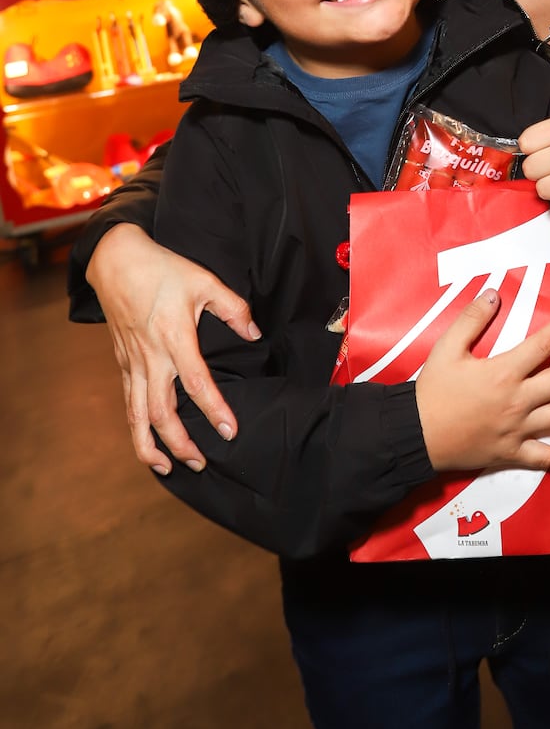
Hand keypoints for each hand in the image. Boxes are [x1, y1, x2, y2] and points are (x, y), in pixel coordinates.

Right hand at [86, 224, 259, 474]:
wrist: (116, 261)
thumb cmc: (162, 269)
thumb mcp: (204, 280)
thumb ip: (233, 308)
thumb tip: (254, 333)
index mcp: (174, 337)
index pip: (196, 384)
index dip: (214, 410)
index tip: (229, 432)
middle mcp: (151, 357)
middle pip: (161, 412)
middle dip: (179, 444)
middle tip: (200, 462)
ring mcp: (133, 362)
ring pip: (136, 415)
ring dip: (149, 446)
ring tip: (166, 468)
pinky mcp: (122, 362)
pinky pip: (128, 402)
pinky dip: (136, 427)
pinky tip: (146, 439)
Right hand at [415, 294, 549, 472]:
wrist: (416, 433)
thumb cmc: (432, 391)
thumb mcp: (446, 348)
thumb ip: (471, 319)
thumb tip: (493, 295)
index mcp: (504, 373)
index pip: (544, 344)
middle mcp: (517, 401)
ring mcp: (517, 429)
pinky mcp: (512, 452)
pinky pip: (546, 457)